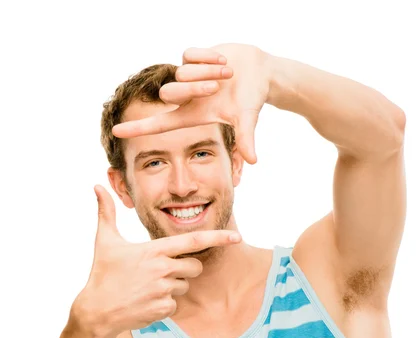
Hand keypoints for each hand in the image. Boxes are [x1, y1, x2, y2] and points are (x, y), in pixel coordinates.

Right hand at [74, 185, 241, 337]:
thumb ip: (106, 213)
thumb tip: (97, 186)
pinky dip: (164, 304)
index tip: (236, 236)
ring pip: (184, 286)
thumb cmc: (102, 274)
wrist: (97, 311)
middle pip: (195, 267)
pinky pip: (175, 304)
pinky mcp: (163, 309)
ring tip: (147, 287)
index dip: (217, 237)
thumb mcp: (104, 242)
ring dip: (172, 287)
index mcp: (154, 250)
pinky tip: (146, 301)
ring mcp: (163, 291)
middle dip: (186, 268)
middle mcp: (162, 269)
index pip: (193, 241)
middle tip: (162, 271)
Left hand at [112, 43, 270, 164]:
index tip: (116, 132)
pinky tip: (222, 60)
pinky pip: (189, 55)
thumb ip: (246, 138)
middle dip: (196, 87)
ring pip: (180, 72)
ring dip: (206, 71)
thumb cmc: (251, 98)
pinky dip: (208, 57)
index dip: (137, 128)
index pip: (158, 124)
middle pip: (169, 92)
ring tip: (228, 72)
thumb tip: (253, 160)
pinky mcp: (189, 58)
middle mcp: (184, 98)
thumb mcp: (247, 118)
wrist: (258, 71)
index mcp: (191, 115)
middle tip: (219, 86)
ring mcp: (185, 77)